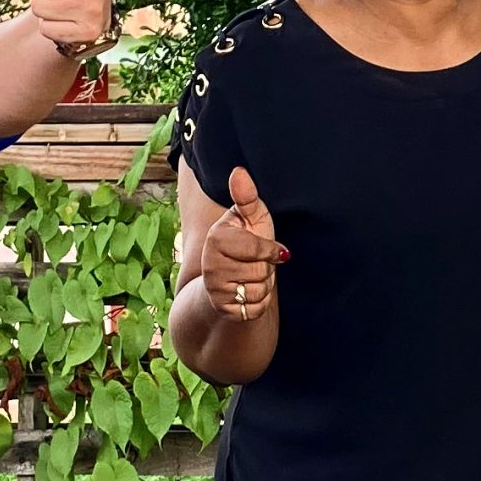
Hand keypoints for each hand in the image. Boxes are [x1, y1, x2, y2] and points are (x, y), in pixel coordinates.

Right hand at [202, 166, 287, 324]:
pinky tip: (247, 293)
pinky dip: (259, 302)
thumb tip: (239, 171)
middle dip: (266, 269)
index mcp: (216, 238)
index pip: (258, 249)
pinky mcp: (222, 309)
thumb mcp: (250, 219)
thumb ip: (247, 197)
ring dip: (263, 285)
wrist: (228, 283)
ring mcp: (214, 289)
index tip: (268, 250)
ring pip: (259, 289)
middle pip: (261, 271)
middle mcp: (210, 264)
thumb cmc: (244, 245)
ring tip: (250, 277)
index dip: (270, 250)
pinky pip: (256, 308)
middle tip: (254, 264)